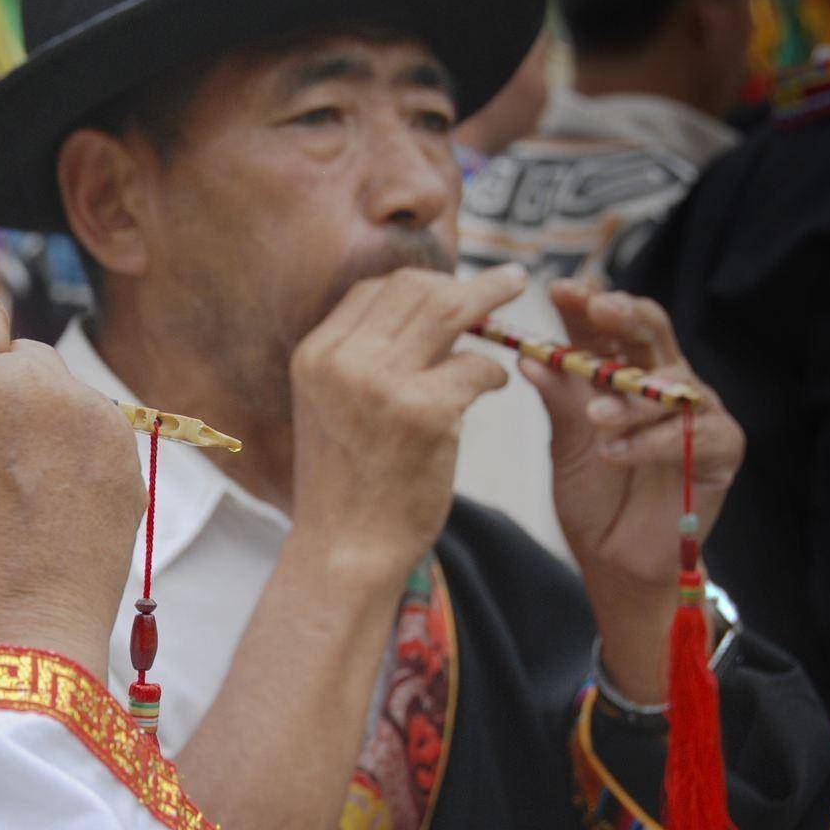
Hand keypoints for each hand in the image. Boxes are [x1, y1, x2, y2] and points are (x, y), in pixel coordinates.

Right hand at [289, 264, 524, 582]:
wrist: (342, 550)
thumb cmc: (346, 484)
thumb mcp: (331, 407)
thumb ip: (361, 361)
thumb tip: (426, 312)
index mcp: (315, 355)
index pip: (373, 290)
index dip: (421, 283)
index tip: (452, 288)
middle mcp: (341, 360)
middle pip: (413, 288)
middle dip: (464, 280)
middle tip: (506, 280)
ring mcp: (380, 384)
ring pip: (447, 309)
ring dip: (490, 298)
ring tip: (515, 296)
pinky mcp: (422, 413)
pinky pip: (475, 366)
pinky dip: (494, 371)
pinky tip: (498, 384)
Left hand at [523, 281, 743, 703]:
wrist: (617, 558)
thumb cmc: (593, 493)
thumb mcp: (566, 443)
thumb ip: (558, 399)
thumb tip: (528, 356)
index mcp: (621, 370)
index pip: (607, 324)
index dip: (587, 302)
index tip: (560, 288)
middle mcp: (663, 380)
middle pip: (651, 332)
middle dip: (624, 314)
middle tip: (598, 306)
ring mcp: (696, 410)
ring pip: (670, 384)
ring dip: (630, 398)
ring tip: (595, 417)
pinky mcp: (721, 447)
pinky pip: (691, 433)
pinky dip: (652, 442)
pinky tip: (617, 453)